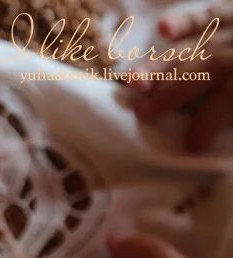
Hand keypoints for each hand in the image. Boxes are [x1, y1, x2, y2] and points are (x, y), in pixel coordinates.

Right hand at [132, 4, 232, 151]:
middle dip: (168, 95)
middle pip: (200, 75)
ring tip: (133, 81)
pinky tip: (164, 30)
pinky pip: (208, 13)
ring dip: (161, 65)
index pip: (223, 108)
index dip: (204, 128)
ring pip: (195, 48)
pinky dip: (185, 21)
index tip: (191, 147)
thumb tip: (231, 136)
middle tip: (142, 113)